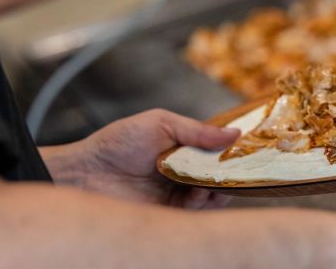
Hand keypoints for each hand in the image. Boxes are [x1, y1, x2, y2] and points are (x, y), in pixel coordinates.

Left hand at [42, 109, 239, 208]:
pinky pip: (195, 211)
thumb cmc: (118, 143)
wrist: (86, 173)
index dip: (233, 151)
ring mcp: (177, 192)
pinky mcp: (169, 212)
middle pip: (219, 174)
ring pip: (212, 194)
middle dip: (232, 173)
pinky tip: (199, 193)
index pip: (217, 150)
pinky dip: (203, 202)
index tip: (249, 148)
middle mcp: (184, 171)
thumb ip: (198, 130)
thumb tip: (235, 133)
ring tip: (219, 181)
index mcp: (183, 148)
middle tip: (240, 169)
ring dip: (220, 188)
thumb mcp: (161, 123)